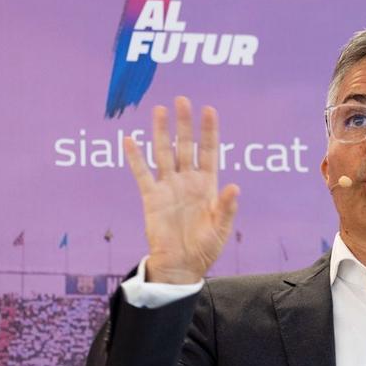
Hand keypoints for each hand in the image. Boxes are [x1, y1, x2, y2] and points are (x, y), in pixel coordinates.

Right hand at [124, 97, 239, 283]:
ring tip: (159, 110)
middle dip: (184, 124)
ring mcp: (168, 187)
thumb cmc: (205, 249)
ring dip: (161, 132)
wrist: (181, 265)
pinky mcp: (151, 198)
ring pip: (163, 153)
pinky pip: (142, 174)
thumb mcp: (220, 229)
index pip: (208, 152)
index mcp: (207, 186)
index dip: (209, 131)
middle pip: (185, 146)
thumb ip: (226, 208)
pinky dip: (135, 157)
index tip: (209, 110)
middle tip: (182, 100)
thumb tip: (235, 186)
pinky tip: (130, 139)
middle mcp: (187, 182)